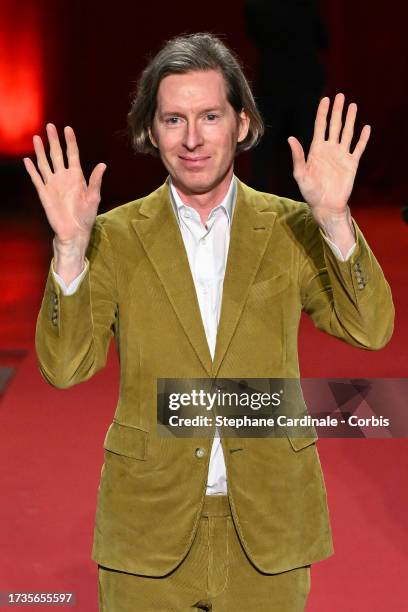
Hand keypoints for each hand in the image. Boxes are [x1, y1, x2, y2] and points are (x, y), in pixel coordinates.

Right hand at [23, 124, 105, 243]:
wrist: (74, 231)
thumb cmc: (86, 216)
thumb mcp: (94, 197)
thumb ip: (96, 181)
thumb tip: (103, 165)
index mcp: (76, 176)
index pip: (72, 154)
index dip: (70, 141)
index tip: (68, 129)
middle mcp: (63, 177)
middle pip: (57, 154)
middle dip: (54, 140)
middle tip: (50, 126)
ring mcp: (53, 184)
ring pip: (45, 163)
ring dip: (41, 151)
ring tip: (37, 138)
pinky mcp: (44, 193)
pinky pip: (37, 178)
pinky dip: (31, 169)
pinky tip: (27, 160)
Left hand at [288, 93, 369, 218]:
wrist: (326, 205)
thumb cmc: (310, 192)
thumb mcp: (300, 174)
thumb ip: (297, 156)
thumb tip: (290, 138)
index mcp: (316, 150)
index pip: (320, 126)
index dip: (322, 113)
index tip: (325, 99)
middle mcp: (330, 150)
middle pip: (334, 125)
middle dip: (337, 111)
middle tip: (340, 96)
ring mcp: (341, 155)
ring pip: (347, 133)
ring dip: (350, 119)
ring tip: (353, 106)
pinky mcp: (352, 164)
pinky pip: (358, 148)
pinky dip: (363, 138)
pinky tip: (366, 128)